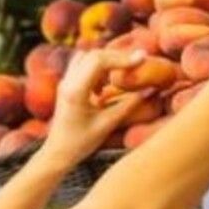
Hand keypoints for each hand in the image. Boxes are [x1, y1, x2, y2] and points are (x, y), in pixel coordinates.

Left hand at [42, 49, 152, 165]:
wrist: (57, 153)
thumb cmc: (80, 143)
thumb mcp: (108, 124)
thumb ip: (129, 105)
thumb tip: (150, 89)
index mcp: (75, 91)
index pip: (99, 61)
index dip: (122, 58)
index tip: (142, 58)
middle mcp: (67, 82)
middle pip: (94, 55)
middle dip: (117, 56)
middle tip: (137, 63)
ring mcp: (64, 82)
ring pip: (87, 56)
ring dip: (106, 60)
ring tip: (121, 74)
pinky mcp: (66, 85)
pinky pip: (82, 65)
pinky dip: (97, 67)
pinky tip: (106, 85)